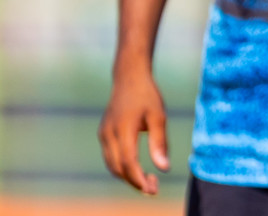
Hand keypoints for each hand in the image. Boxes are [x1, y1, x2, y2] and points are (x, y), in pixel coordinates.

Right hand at [98, 67, 169, 194]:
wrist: (129, 77)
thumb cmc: (147, 96)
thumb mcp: (158, 116)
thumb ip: (160, 142)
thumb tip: (164, 168)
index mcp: (123, 129)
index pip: (128, 162)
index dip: (139, 179)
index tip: (153, 189)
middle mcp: (109, 134)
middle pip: (118, 168)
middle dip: (134, 182)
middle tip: (154, 188)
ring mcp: (103, 134)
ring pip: (112, 165)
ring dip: (127, 176)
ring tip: (148, 181)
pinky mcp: (103, 134)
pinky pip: (110, 157)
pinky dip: (122, 167)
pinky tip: (137, 169)